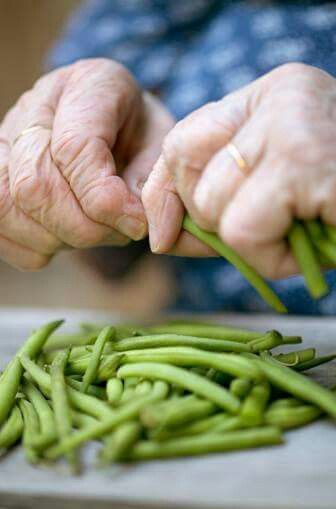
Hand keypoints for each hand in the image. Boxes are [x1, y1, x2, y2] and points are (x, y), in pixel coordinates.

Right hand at [0, 58, 172, 269]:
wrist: (119, 127)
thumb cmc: (143, 136)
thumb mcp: (162, 147)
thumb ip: (151, 180)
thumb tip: (135, 224)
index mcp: (88, 86)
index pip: (74, 148)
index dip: (103, 199)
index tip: (135, 224)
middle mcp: (37, 107)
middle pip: (35, 183)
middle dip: (83, 227)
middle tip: (119, 233)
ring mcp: (7, 139)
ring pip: (7, 206)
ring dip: (57, 238)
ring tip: (95, 233)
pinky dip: (33, 246)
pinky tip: (65, 236)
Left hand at [143, 63, 335, 277]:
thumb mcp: (269, 196)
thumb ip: (211, 206)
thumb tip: (158, 235)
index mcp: (268, 96)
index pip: (181, 140)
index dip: (166, 192)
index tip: (166, 233)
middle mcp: (280, 95)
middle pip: (186, 169)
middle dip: (211, 220)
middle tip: (265, 228)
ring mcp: (293, 122)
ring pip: (211, 204)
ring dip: (249, 244)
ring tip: (297, 233)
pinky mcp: (305, 161)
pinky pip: (242, 228)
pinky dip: (267, 256)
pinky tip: (307, 242)